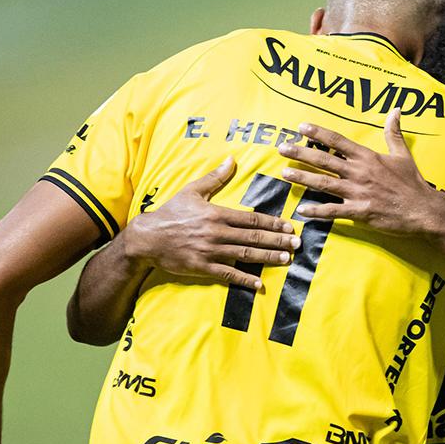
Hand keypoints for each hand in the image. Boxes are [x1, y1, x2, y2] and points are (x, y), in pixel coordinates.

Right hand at [125, 156, 299, 289]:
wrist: (147, 238)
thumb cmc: (170, 212)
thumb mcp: (192, 191)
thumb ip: (214, 177)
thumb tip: (231, 159)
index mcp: (217, 214)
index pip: (251, 218)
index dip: (272, 222)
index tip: (289, 225)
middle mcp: (217, 233)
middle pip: (254, 236)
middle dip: (278, 240)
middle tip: (298, 243)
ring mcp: (210, 251)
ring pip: (245, 255)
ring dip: (268, 257)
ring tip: (287, 259)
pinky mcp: (202, 267)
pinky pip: (228, 274)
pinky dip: (245, 280)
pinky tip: (260, 284)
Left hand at [277, 109, 442, 236]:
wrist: (424, 210)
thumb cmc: (413, 183)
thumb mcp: (403, 154)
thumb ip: (393, 133)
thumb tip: (396, 110)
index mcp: (368, 157)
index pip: (337, 141)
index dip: (318, 133)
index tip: (301, 127)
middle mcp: (359, 172)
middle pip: (324, 159)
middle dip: (301, 153)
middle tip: (282, 149)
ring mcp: (358, 192)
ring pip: (324, 183)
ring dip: (302, 178)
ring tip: (284, 174)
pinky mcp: (360, 211)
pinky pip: (333, 211)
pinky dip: (316, 211)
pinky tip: (301, 210)